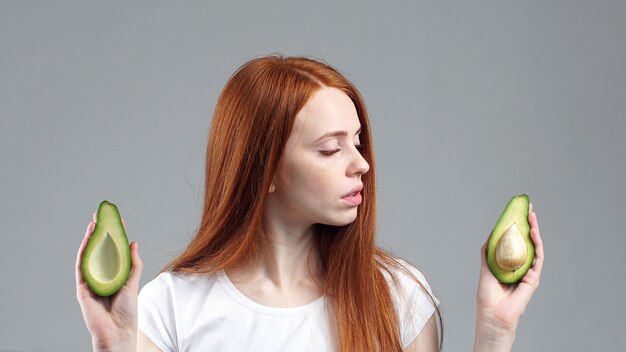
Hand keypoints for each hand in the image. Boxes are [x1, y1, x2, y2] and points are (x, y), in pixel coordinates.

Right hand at [75, 211, 142, 350]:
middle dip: (99, 232)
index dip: (113, 235)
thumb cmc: (126, 312)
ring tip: (94, 222)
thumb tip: (133, 242)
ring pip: (88, 256)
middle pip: (98, 250)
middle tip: (101, 214)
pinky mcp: (82, 288)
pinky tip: (88, 240)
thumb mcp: (132, 283)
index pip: (112, 250)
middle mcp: (100, 276)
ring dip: (90, 238)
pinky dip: (83, 252)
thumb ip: (133, 263)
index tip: (117, 219)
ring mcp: (90, 281)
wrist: (119, 332)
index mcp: (112, 275)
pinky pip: (81, 267)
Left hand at [476, 203, 544, 332]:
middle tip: (528, 207)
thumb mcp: (486, 267)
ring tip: (532, 214)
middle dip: (528, 223)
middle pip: (527, 241)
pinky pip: (537, 257)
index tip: (518, 211)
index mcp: (510, 263)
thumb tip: (492, 233)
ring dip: (534, 229)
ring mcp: (528, 271)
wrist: (492, 314)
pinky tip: (533, 232)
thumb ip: (489, 251)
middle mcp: (520, 266)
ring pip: (534, 247)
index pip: (516, 241)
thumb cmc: (488, 295)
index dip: (518, 226)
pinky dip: (537, 244)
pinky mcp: (533, 278)